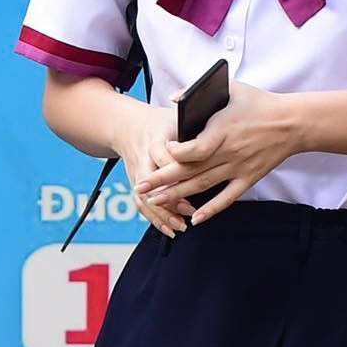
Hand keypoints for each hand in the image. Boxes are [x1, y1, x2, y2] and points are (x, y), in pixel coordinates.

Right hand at [110, 99, 195, 237]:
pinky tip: (169, 230)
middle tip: (188, 210)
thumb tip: (219, 132)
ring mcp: (136, 173)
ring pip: (145, 198)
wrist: (128, 126)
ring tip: (180, 227)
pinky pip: (141, 205)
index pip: (167, 158)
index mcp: (155, 139)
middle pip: (153, 183)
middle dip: (169, 199)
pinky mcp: (135, 184)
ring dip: (162, 215)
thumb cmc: (159, 121)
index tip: (195, 180)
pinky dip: (154, 219)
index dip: (179, 171)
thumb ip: (193, 127)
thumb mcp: (176, 117)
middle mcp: (143, 158)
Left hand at [135, 81, 303, 227]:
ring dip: (178, 195)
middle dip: (163, 180)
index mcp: (222, 129)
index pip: (194, 149)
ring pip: (203, 186)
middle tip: (140, 188)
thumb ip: (199, 90)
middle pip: (191, 171)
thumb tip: (173, 98)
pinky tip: (195, 219)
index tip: (161, 152)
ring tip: (156, 202)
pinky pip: (227, 198)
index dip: (175, 154)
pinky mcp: (248, 178)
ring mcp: (238, 168)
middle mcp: (228, 152)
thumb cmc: (260, 102)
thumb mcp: (231, 87)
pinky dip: (211, 210)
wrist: (292, 123)